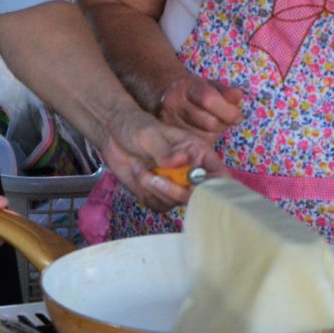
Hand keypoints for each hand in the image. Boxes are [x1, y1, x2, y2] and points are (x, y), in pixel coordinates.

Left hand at [95, 106, 220, 210]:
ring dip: (156, 189)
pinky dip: (147, 193)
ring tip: (142, 169)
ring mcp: (177, 185)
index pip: (220, 175)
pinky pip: (160, 205)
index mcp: (199, 153)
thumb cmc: (136, 127)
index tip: (195, 186)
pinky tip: (140, 175)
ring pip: (176, 202)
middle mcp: (192, 171)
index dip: (215, 187)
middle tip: (157, 179)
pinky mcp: (161, 195)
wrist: (113, 135)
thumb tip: (182, 161)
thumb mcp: (150, 134)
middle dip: (177, 191)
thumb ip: (166, 151)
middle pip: (200, 196)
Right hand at [154, 71, 244, 137]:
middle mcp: (174, 104)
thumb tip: (239, 94)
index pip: (209, 100)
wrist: (165, 94)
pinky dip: (208, 139)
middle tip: (228, 119)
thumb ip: (225, 91)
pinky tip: (206, 130)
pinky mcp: (171, 135)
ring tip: (216, 123)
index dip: (229, 111)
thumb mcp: (209, 84)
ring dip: (217, 132)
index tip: (238, 116)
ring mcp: (170, 121)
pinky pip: (198, 143)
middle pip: (209, 122)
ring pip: (205, 136)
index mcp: (186, 87)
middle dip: (225, 123)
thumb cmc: (193, 89)